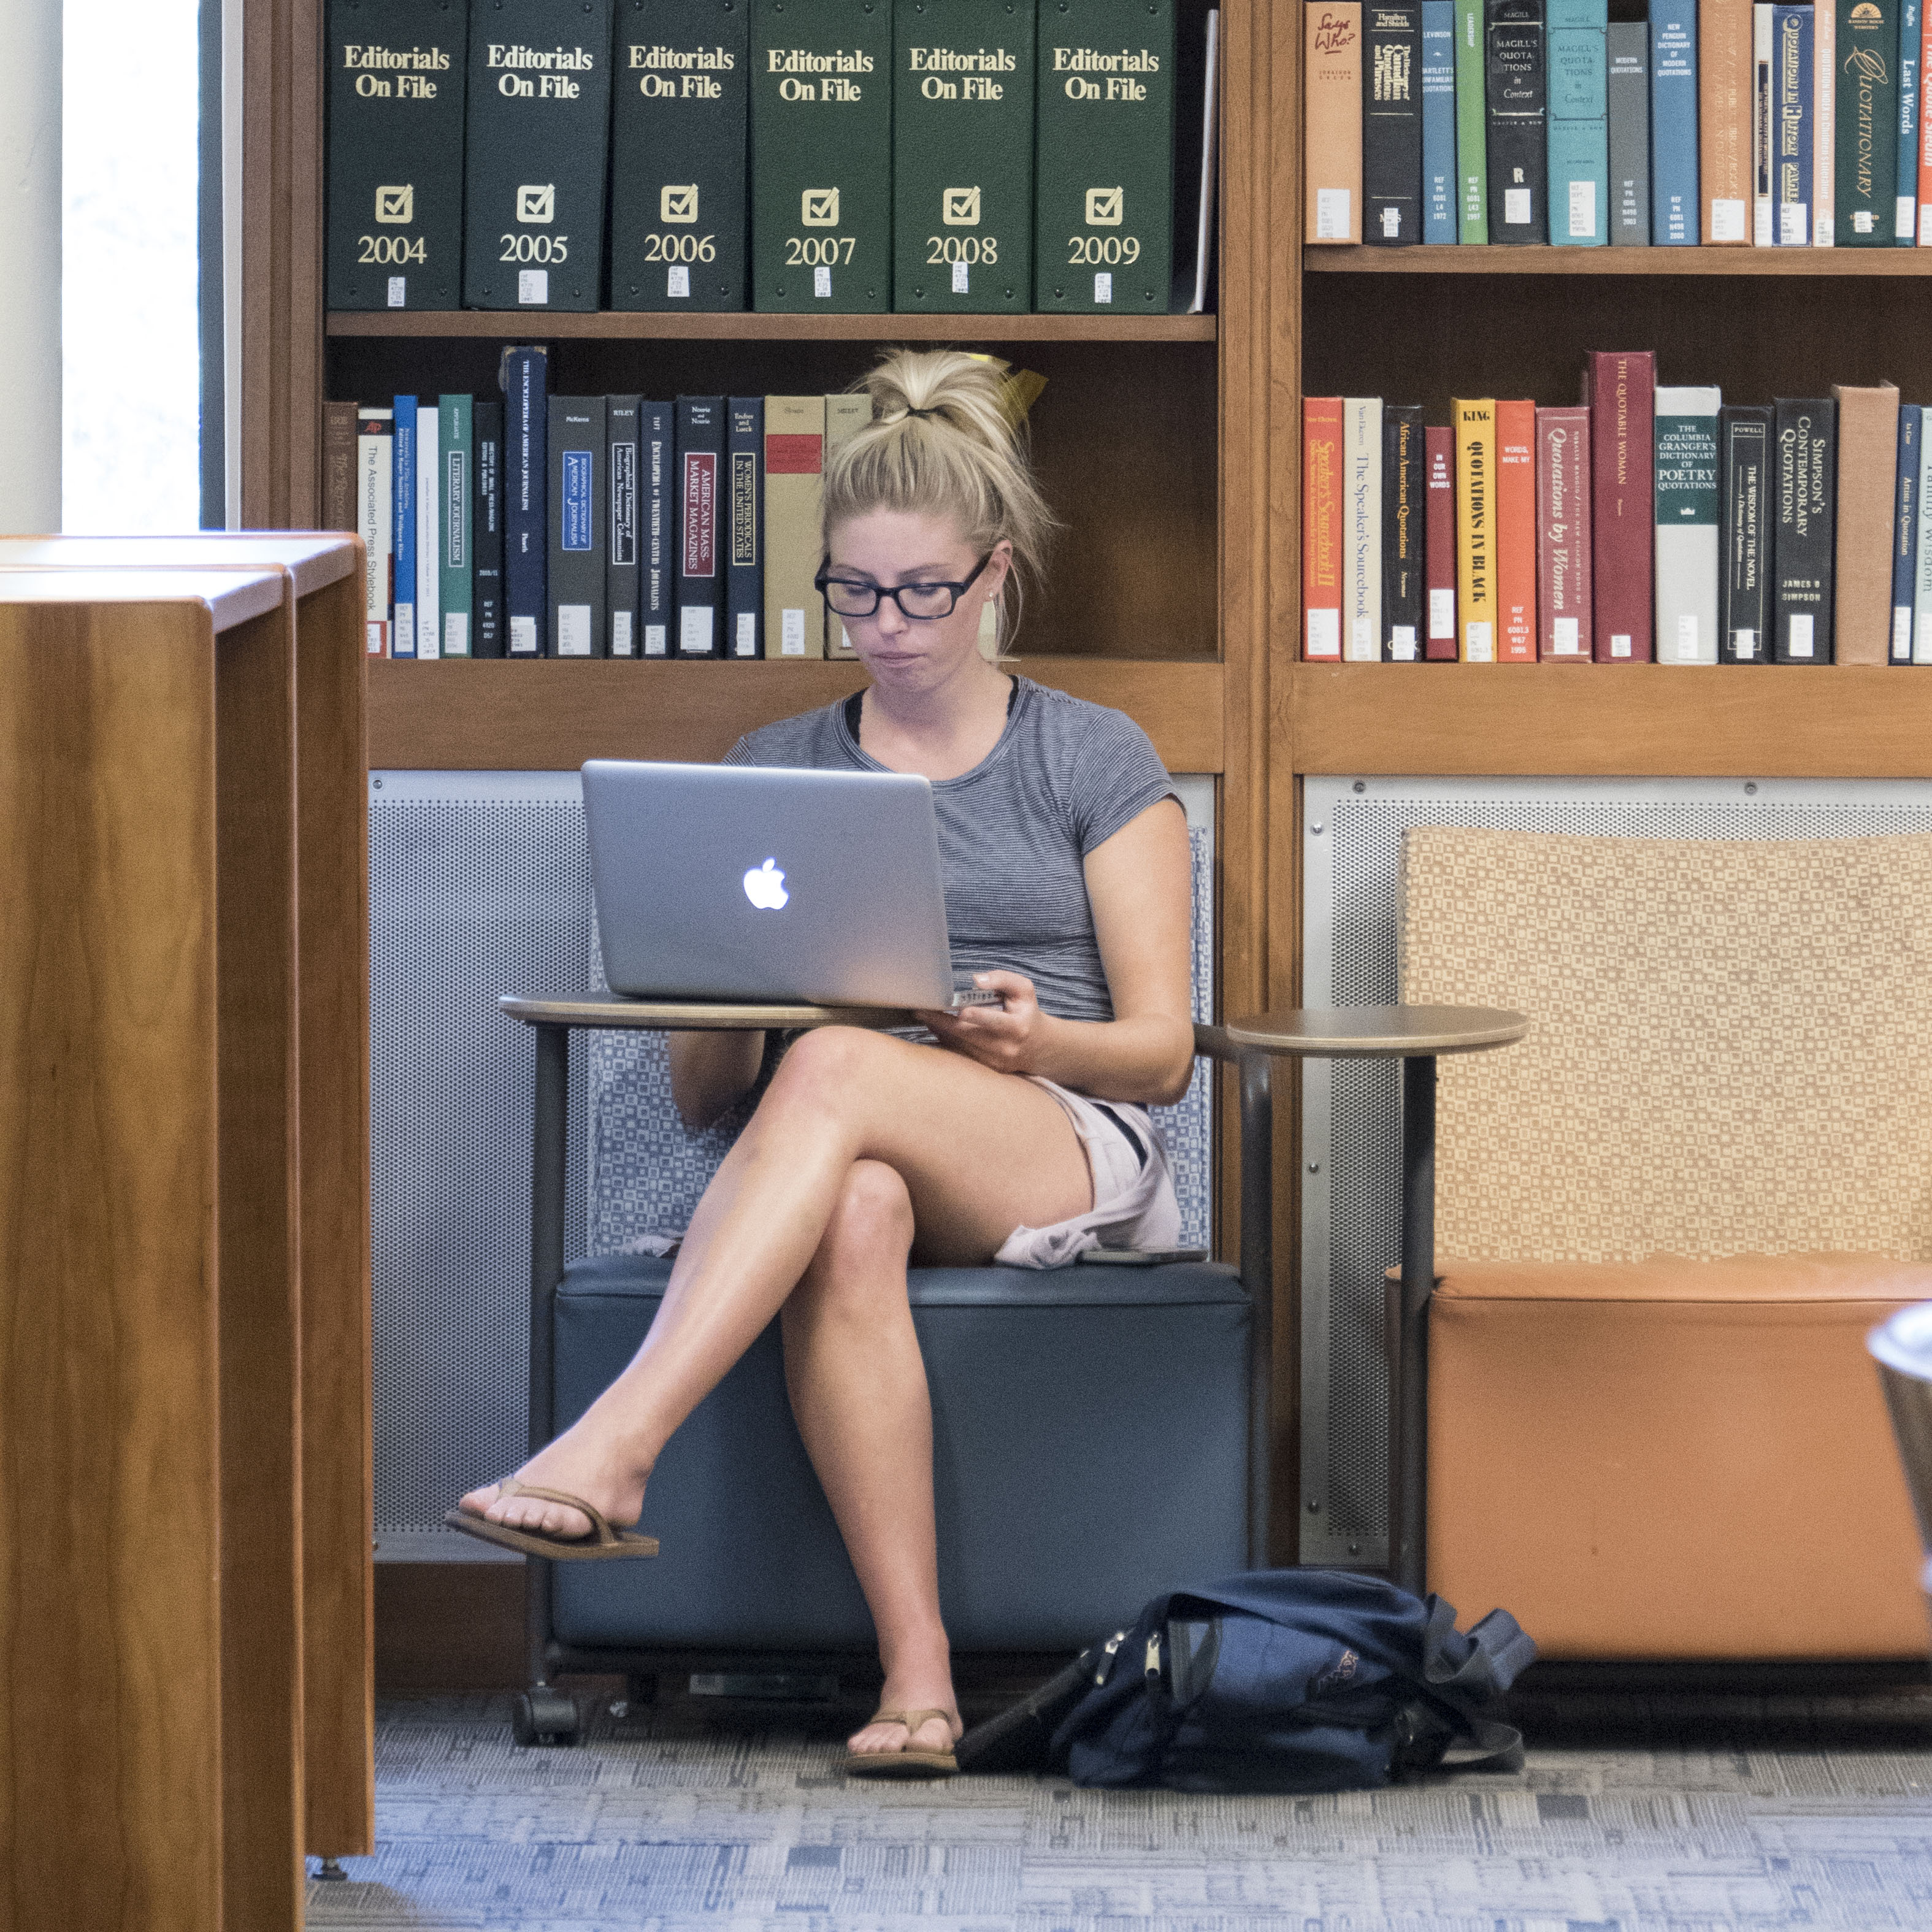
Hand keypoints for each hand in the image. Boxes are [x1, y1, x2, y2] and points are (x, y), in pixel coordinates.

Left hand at [919, 971, 1049, 1076]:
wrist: (1039, 1046)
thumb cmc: (1026, 1012)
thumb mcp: (1024, 990)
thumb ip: (1003, 979)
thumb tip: (976, 979)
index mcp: (1017, 1026)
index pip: (994, 1021)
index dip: (977, 1016)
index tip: (959, 1011)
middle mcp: (1005, 1047)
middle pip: (968, 1035)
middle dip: (943, 1022)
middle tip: (921, 1010)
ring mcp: (995, 1061)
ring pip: (961, 1046)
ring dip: (940, 1031)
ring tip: (925, 1017)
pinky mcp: (986, 1069)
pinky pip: (961, 1055)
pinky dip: (946, 1041)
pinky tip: (935, 1029)